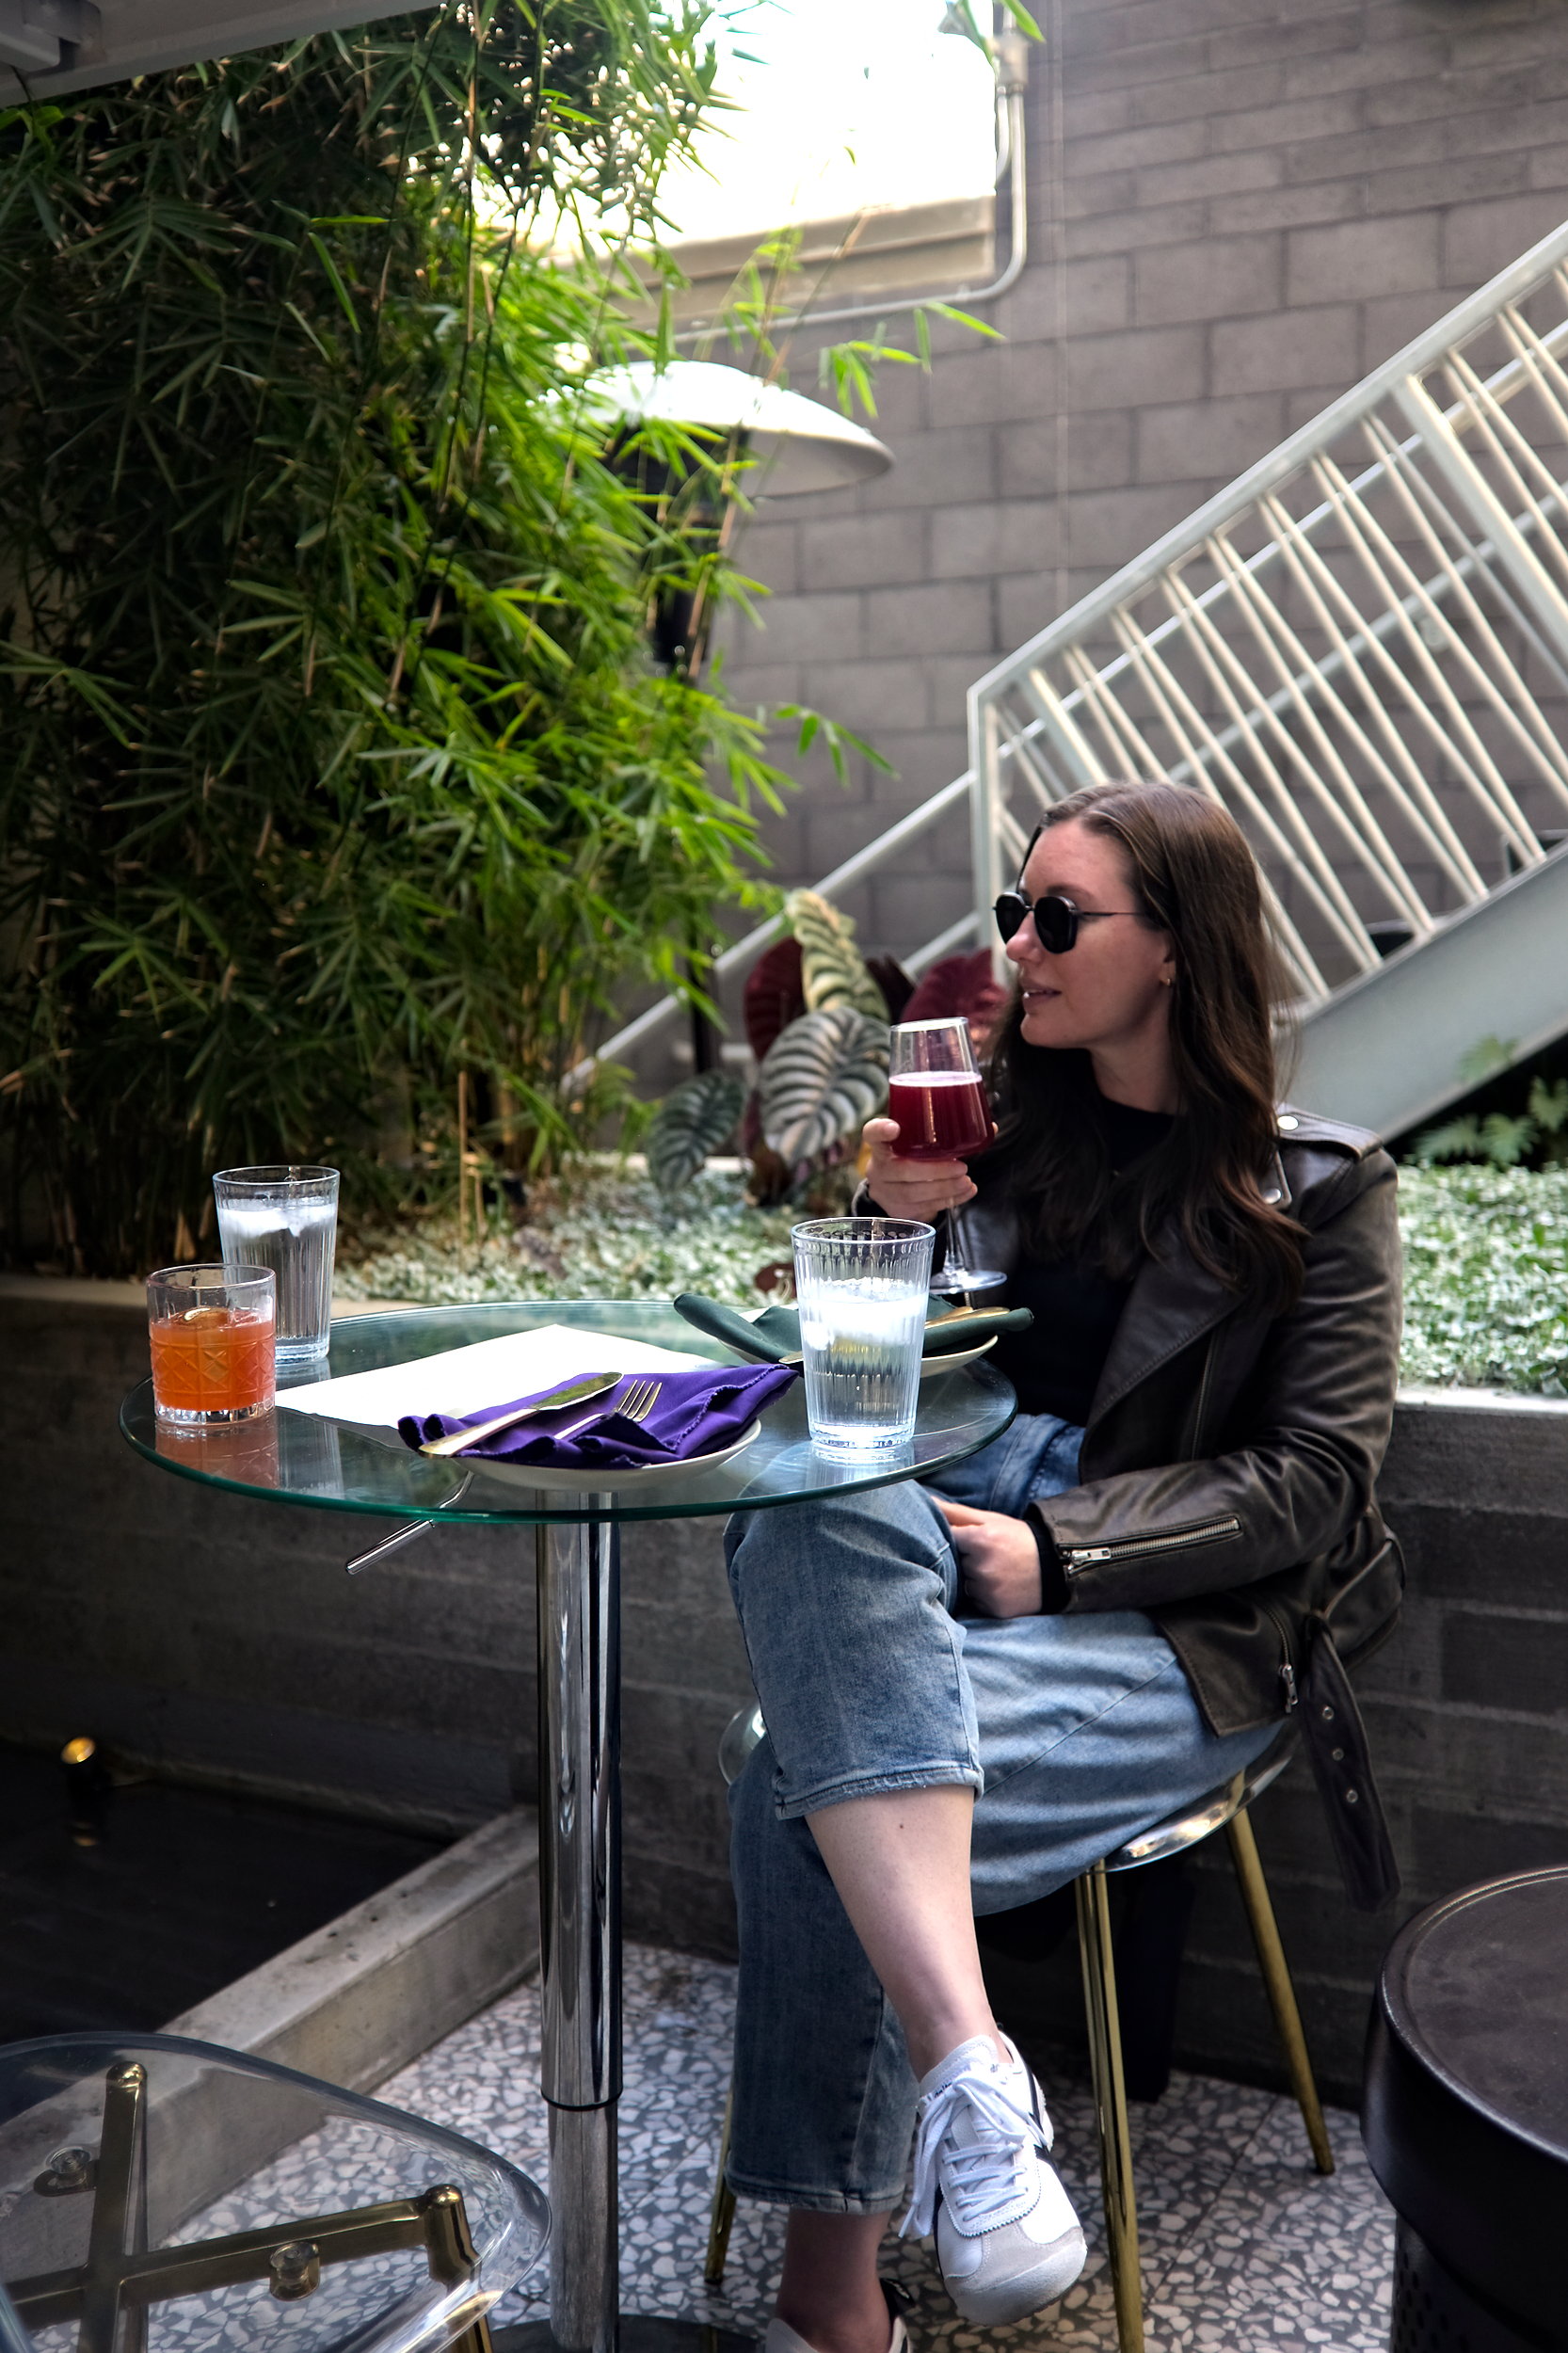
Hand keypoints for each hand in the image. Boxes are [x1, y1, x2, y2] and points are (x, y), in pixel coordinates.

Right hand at [861, 1117, 977, 1221]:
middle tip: (961, 1168)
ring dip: (944, 1188)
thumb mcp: (921, 1146)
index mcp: (881, 1146)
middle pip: (902, 1171)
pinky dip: (948, 1200)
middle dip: (935, 1171)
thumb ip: (948, 1136)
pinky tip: (964, 1193)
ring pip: (913, 1194)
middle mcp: (878, 1169)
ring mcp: (885, 1193)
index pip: (872, 1134)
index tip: (895, 1127)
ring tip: (967, 1182)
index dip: (880, 1131)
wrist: (896, 1191)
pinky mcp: (897, 1212)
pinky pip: (922, 1208)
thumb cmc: (913, 1160)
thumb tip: (990, 1128)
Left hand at [932, 1498, 1041, 1617]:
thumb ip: (956, 1512)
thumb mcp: (990, 1520)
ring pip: (965, 1584)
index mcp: (980, 1539)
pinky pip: (976, 1601)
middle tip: (990, 1556)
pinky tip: (1000, 1586)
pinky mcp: (994, 1609)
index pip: (948, 1541)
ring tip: (997, 1571)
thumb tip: (926, 1500)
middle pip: (957, 1564)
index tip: (971, 1541)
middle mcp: (983, 1567)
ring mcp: (989, 1590)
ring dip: (974, 1579)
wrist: (1055, 1567)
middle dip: (967, 1560)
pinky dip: (984, 1595)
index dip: (959, 1541)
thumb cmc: (1017, 1540)